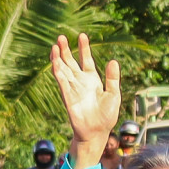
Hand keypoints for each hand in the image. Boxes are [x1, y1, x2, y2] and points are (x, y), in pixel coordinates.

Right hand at [49, 35, 122, 161]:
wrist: (97, 132)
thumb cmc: (106, 116)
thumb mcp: (113, 94)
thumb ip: (112, 78)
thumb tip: (113, 61)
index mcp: (93, 80)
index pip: (86, 60)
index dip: (84, 48)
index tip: (82, 36)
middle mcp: (81, 82)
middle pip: (71, 62)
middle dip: (66, 50)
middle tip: (61, 37)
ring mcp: (73, 88)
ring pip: (63, 69)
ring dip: (58, 58)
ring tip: (55, 45)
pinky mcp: (68, 96)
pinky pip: (61, 81)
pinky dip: (58, 71)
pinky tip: (55, 60)